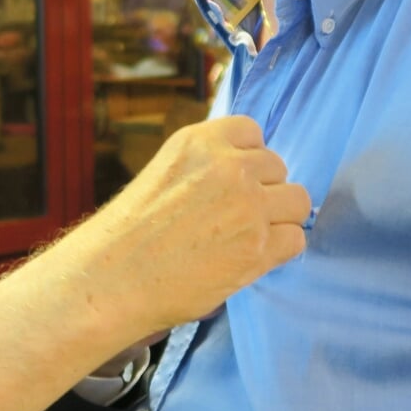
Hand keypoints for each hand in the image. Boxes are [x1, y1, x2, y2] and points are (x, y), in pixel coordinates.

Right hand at [62, 115, 309, 333]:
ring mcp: (248, 206)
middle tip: (235, 217)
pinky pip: (295, 239)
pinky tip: (250, 258)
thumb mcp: (166, 172)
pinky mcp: (258, 248)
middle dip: (263, 190)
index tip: (233, 181)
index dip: (247, 159)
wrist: (113, 277)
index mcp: (200, 142)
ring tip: (246, 238)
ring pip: (297, 202)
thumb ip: (206, 166)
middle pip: (278, 167)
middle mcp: (229, 167)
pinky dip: (279, 251)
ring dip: (278, 219)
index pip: (252, 132)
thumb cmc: (130, 233)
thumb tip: (247, 174)